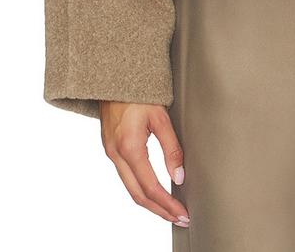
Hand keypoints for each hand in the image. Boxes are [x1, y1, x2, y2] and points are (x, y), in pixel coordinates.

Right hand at [99, 101, 189, 227]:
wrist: (114, 76)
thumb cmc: (139, 91)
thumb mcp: (160, 116)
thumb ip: (171, 147)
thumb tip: (180, 176)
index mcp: (129, 147)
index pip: (151, 187)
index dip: (168, 204)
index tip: (183, 212)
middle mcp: (116, 154)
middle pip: (138, 195)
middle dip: (160, 211)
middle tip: (180, 218)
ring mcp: (111, 153)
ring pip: (130, 188)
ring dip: (150, 203)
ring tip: (170, 210)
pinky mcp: (111, 148)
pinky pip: (125, 177)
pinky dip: (140, 189)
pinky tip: (153, 191)